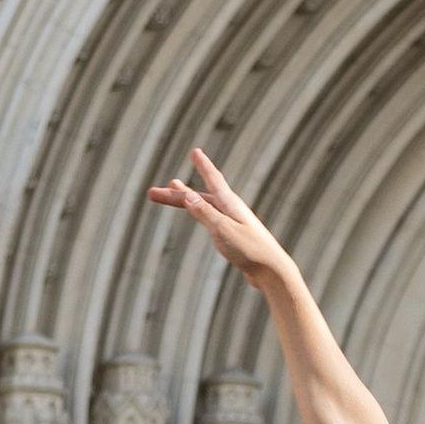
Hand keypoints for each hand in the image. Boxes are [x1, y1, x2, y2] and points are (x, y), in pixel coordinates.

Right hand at [146, 145, 292, 285]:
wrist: (272, 272)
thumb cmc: (250, 250)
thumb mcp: (223, 230)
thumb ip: (205, 213)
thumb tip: (187, 195)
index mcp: (230, 204)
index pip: (213, 179)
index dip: (203, 165)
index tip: (195, 151)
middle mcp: (231, 209)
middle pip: (198, 196)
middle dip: (176, 193)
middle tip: (152, 192)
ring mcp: (233, 221)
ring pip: (203, 206)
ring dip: (186, 200)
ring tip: (173, 191)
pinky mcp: (234, 235)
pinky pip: (210, 217)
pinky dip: (198, 211)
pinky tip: (197, 211)